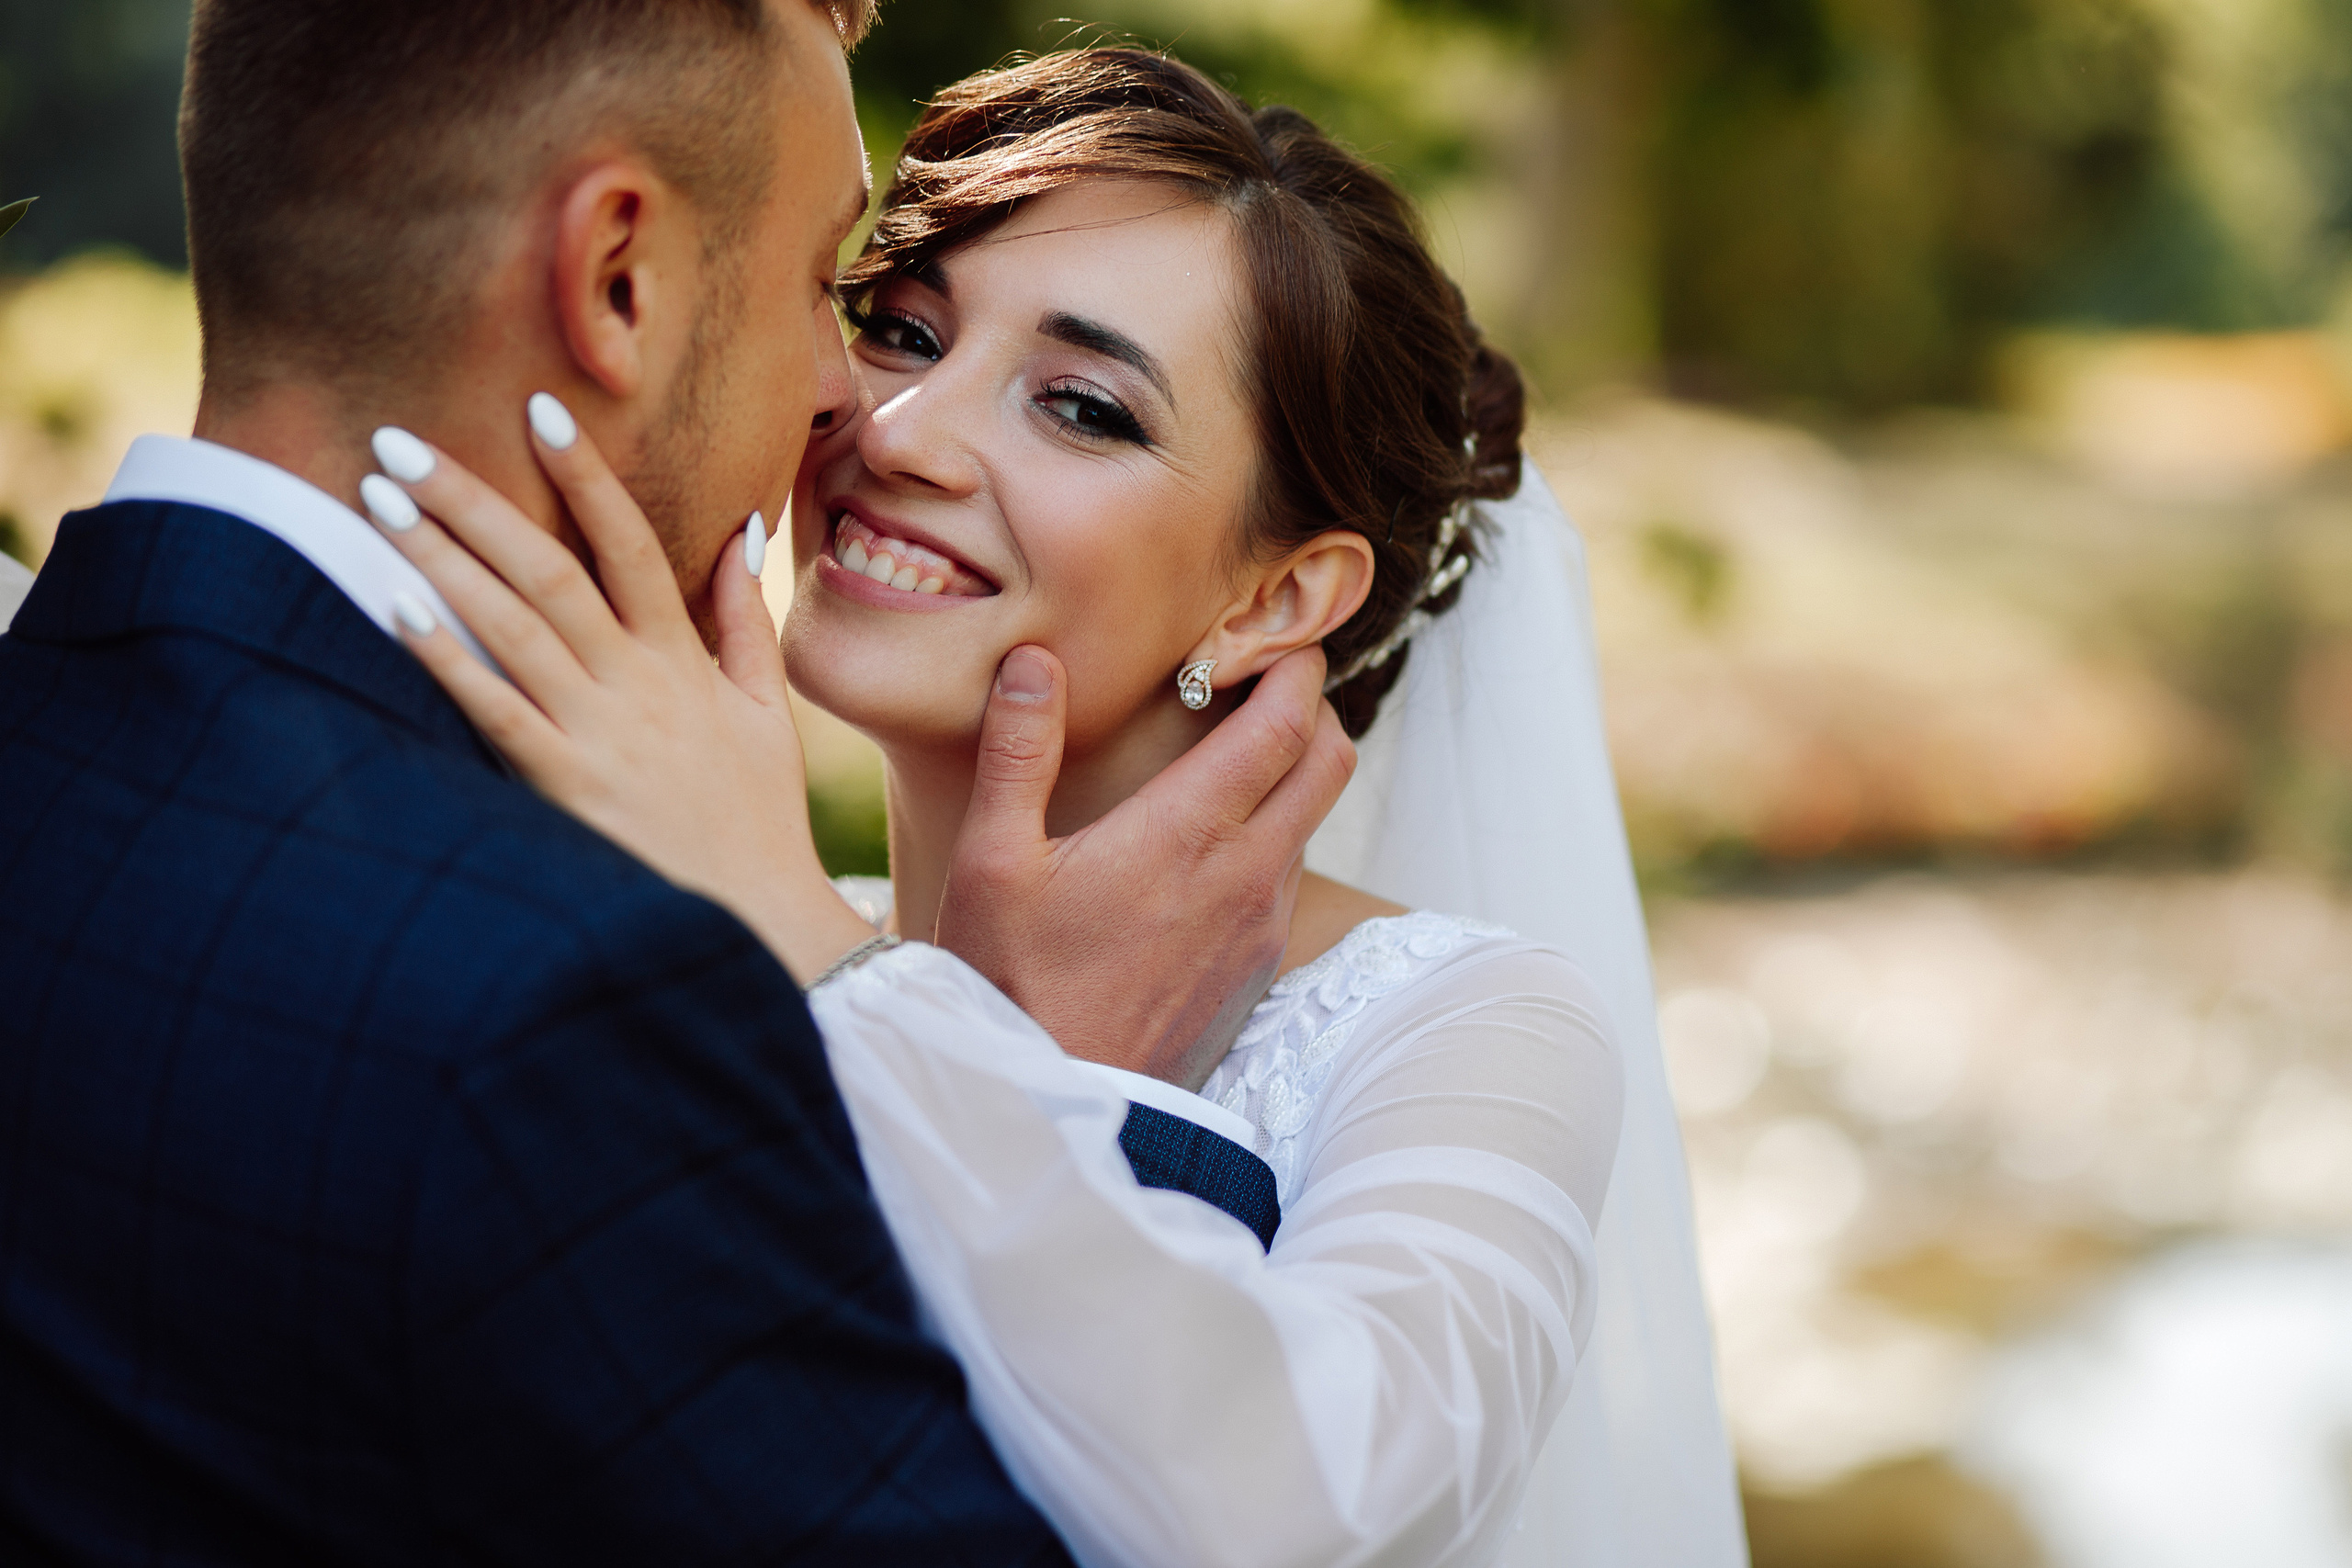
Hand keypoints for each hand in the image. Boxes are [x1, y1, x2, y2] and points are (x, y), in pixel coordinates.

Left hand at [358, 402, 871, 982]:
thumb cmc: (757, 818)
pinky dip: (447, 659)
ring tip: (379, 501)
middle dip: (473, 498)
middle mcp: (638, 683)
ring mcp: (601, 733)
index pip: (633, 544)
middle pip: (549, 569)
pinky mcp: (567, 786)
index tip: (540, 408)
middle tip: (400, 438)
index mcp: (684, 660)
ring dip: (443, 557)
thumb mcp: (766, 711)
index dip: (587, 475)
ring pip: (514, 625)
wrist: (759, 919)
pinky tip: (396, 609)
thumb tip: (737, 532)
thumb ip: (744, 620)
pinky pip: (495, 712)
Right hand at [937, 643, 1355, 1088]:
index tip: (1279, 638)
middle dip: (1314, 708)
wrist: (1050, 1100)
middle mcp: (1246, 875)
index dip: (1297, 668)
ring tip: (1235, 750)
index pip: (1286, 725)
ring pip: (1313, 820)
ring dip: (1295, 773)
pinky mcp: (1256, 967)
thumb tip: (1034, 661)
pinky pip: (1289, 875)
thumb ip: (1019, 749)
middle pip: (1330, 762)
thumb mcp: (991, 859)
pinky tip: (1214, 835)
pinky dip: (1276, 831)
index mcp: (1188, 834)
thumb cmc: (1010, 981)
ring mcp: (1259, 926)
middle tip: (1267, 681)